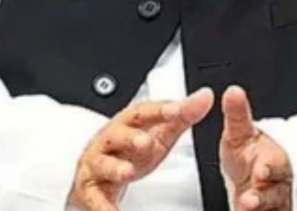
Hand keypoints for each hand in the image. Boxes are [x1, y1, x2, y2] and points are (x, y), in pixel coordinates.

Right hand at [69, 87, 214, 210]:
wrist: (97, 174)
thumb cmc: (130, 150)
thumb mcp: (158, 134)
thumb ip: (181, 116)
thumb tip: (205, 96)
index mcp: (127, 124)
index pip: (143, 112)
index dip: (160, 110)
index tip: (178, 110)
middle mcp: (108, 141)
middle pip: (117, 134)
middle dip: (131, 137)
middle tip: (147, 143)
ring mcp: (97, 164)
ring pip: (103, 164)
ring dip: (115, 167)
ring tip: (127, 173)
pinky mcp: (90, 189)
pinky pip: (95, 197)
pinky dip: (103, 206)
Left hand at [219, 86, 291, 210]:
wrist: (250, 182)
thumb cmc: (248, 157)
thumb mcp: (240, 134)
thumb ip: (237, 115)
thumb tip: (233, 91)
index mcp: (274, 161)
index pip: (276, 164)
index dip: (270, 168)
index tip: (260, 170)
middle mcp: (277, 185)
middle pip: (276, 192)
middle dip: (264, 196)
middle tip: (248, 201)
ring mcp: (272, 204)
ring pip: (272, 207)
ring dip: (259, 209)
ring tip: (243, 208)